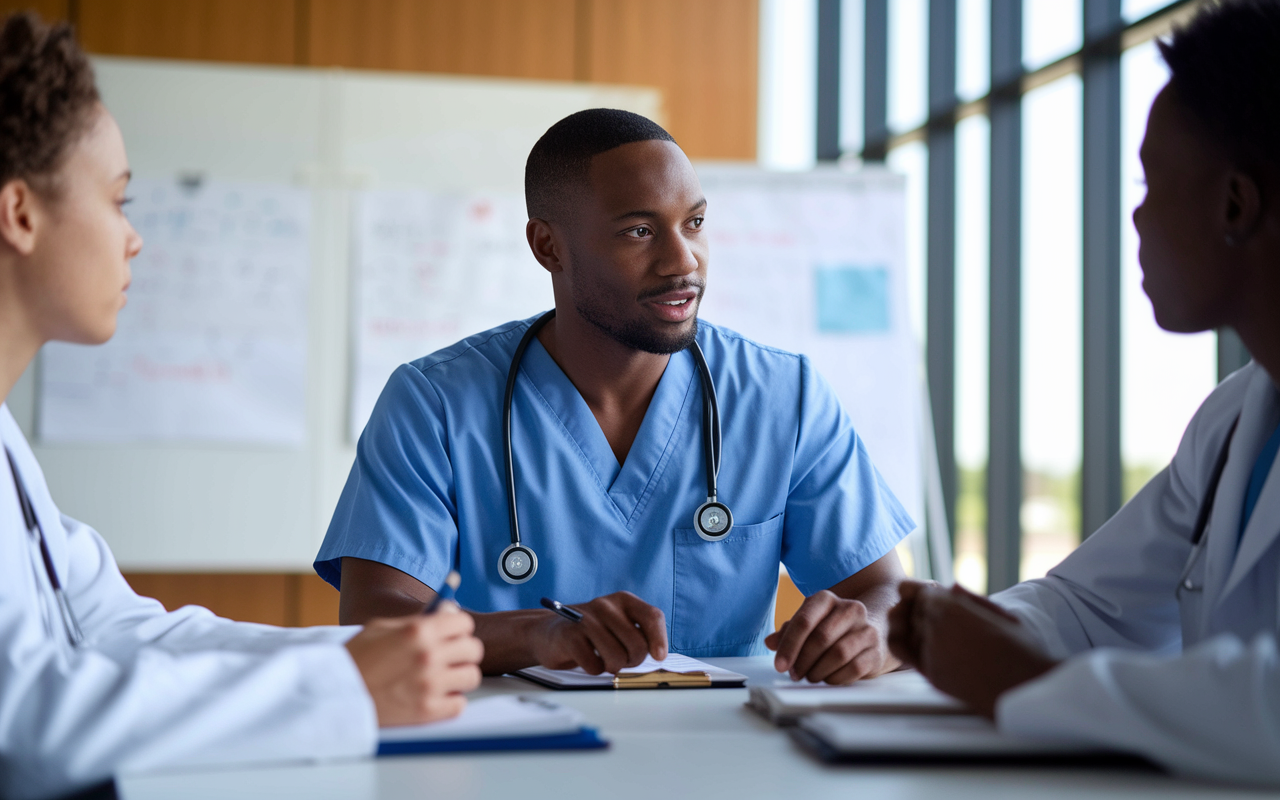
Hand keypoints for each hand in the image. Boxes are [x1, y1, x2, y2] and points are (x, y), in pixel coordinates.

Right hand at [345, 604, 483, 726]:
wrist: (333, 694)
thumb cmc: (357, 657)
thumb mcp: (382, 627)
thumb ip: (420, 618)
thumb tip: (452, 609)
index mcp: (418, 630)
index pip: (465, 623)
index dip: (459, 628)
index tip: (452, 635)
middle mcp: (428, 655)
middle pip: (474, 649)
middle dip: (463, 651)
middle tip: (449, 657)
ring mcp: (429, 685)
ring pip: (472, 676)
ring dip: (460, 676)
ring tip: (443, 677)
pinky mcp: (427, 711)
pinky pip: (459, 704)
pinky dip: (451, 701)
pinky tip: (436, 696)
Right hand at [531, 591, 667, 674]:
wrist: (551, 633)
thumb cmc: (592, 633)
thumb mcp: (618, 624)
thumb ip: (639, 633)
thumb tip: (658, 653)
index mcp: (623, 600)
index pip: (652, 616)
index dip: (659, 639)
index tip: (659, 657)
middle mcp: (605, 605)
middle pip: (637, 644)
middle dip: (632, 660)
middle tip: (621, 660)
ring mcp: (586, 620)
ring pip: (617, 657)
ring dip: (613, 667)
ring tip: (603, 659)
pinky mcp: (569, 636)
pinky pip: (595, 666)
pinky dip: (593, 669)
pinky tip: (586, 659)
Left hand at [764, 589, 892, 683]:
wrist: (873, 630)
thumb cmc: (832, 629)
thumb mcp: (809, 624)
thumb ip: (788, 632)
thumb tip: (770, 642)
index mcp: (826, 599)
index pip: (804, 621)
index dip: (789, 646)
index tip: (780, 666)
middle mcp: (850, 609)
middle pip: (820, 638)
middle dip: (803, 661)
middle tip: (794, 674)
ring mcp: (866, 629)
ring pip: (838, 654)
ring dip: (818, 671)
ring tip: (810, 676)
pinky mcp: (876, 651)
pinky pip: (854, 668)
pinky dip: (836, 678)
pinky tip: (828, 678)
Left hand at [887, 581, 1057, 717]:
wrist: (1024, 689)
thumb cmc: (1020, 650)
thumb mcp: (1001, 614)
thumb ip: (971, 599)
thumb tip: (952, 586)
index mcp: (952, 607)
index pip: (914, 591)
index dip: (916, 591)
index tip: (923, 595)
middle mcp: (935, 628)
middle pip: (909, 611)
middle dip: (915, 609)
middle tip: (928, 612)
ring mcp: (931, 653)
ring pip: (906, 632)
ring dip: (911, 628)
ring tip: (929, 630)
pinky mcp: (931, 674)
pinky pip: (908, 654)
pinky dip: (909, 646)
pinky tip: (924, 646)